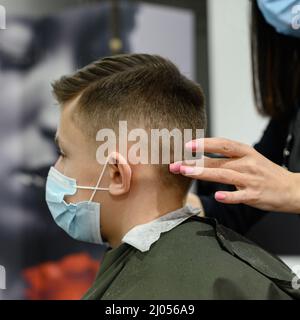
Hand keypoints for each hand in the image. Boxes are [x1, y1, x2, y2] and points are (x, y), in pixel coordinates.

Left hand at [170, 138, 299, 213]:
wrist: (292, 189)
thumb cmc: (265, 173)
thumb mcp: (249, 159)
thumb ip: (227, 158)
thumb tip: (200, 157)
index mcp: (245, 152)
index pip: (222, 143)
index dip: (204, 143)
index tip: (187, 145)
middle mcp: (247, 163)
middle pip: (217, 161)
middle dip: (194, 162)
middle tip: (176, 165)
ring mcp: (251, 179)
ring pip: (224, 175)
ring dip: (203, 174)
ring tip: (186, 173)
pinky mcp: (255, 195)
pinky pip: (240, 196)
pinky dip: (229, 196)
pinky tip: (217, 196)